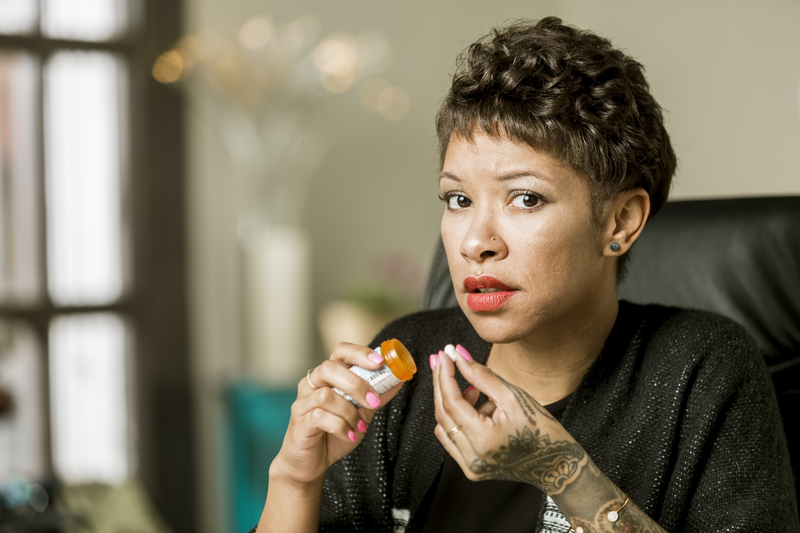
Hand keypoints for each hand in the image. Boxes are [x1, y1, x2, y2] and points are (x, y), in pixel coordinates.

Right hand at [270, 342, 402, 486]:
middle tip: (373, 402)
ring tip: (360, 427)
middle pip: (329, 368)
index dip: (360, 353)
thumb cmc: (333, 434)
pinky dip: (340, 427)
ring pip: (326, 395)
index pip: (341, 351)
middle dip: (356, 384)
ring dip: (349, 412)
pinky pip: (320, 417)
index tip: (380, 362)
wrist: (312, 463)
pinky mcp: (299, 422)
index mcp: (328, 376)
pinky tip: (350, 435)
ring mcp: (303, 402)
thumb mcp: (361, 412)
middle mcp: (311, 384)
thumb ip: (376, 396)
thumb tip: (398, 380)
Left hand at [431, 346, 586, 494]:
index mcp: (484, 440)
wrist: (558, 464)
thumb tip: (458, 356)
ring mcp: (471, 466)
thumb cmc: (543, 430)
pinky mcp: (472, 467)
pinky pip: (453, 438)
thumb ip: (482, 376)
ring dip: (452, 402)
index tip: (445, 354)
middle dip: (441, 383)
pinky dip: (458, 418)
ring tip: (476, 389)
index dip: (445, 374)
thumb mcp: (513, 397)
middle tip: (442, 359)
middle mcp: (472, 457)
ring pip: (445, 425)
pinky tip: (478, 406)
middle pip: (443, 413)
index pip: (451, 401)